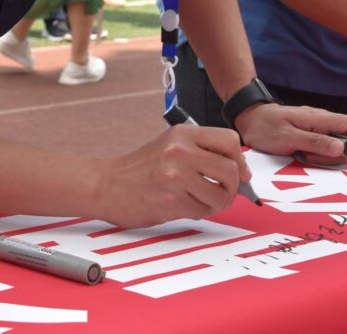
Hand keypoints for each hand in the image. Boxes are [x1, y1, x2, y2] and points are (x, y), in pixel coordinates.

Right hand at [95, 124, 248, 226]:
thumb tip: (239, 169)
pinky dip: (200, 213)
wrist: (107, 185)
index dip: (239, 159)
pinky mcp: (170, 200)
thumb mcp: (171, 145)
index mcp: (183, 134)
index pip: (229, 140)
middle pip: (230, 169)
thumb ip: (201, 151)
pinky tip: (186, 207)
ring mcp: (175, 176)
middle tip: (225, 193)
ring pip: (220, 194)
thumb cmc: (141, 168)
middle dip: (233, 187)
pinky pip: (202, 211)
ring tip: (203, 202)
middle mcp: (180, 151)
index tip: (239, 172)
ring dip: (217, 203)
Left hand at [234, 102, 346, 167]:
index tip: (346, 162)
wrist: (249, 120)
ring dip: (322, 158)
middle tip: (310, 158)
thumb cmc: (265, 126)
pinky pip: (322, 149)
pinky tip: (300, 155)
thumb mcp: (288, 137)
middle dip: (334, 156)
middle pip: (345, 140)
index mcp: (319, 118)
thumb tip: (342, 148)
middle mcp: (321, 121)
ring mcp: (316, 128)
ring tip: (301, 155)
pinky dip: (315, 157)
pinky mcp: (310, 136)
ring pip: (334, 147)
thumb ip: (315, 142)